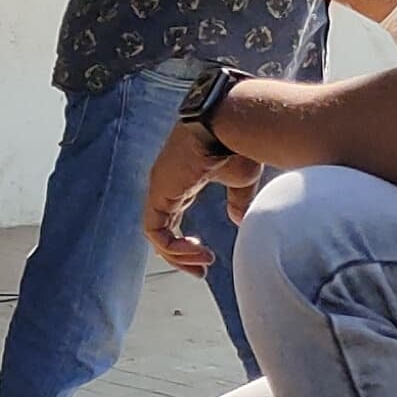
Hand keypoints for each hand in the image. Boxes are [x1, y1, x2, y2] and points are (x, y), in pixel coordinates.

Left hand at [144, 122, 262, 273]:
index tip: (206, 258)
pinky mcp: (160, 191)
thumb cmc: (239, 144)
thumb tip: (238, 221)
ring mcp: (161, 187)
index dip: (183, 244)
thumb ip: (237, 202)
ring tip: (202, 263)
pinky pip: (154, 230)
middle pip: (161, 230)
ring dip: (177, 255)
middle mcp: (168, 186)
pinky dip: (172, 247)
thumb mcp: (241, 180)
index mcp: (183, 182)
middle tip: (199, 272)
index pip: (172, 219)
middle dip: (178, 256)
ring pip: (156, 233)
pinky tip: (197, 251)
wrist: (234, 123)